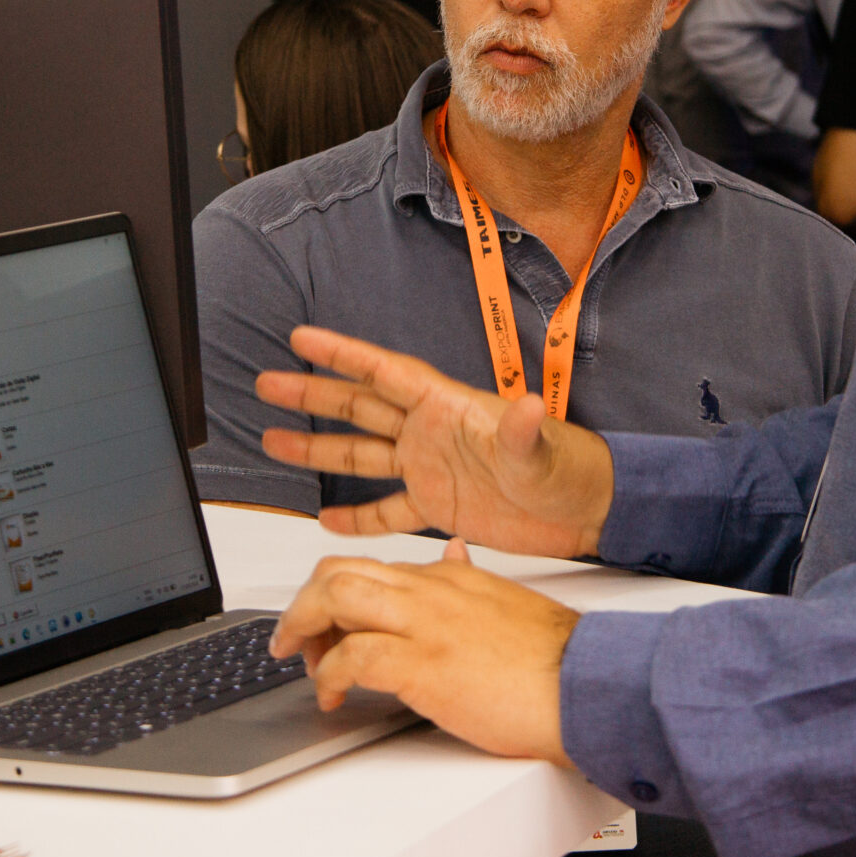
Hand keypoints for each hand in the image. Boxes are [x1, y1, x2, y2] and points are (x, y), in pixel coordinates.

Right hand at [257, 325, 614, 556]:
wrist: (587, 512)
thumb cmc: (571, 470)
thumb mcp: (542, 449)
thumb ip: (522, 431)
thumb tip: (525, 406)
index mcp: (448, 408)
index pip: (384, 374)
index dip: (343, 354)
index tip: (302, 338)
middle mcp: (431, 434)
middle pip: (360, 408)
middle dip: (313, 395)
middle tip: (269, 383)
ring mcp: (431, 469)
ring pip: (363, 455)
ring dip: (320, 449)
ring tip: (275, 440)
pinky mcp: (438, 506)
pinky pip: (386, 510)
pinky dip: (357, 516)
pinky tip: (328, 517)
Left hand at [272, 539, 576, 762]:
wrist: (584, 684)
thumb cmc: (550, 658)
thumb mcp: (504, 600)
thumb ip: (468, 578)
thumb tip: (452, 555)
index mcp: (447, 575)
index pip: (371, 567)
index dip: (336, 596)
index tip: (328, 625)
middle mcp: (429, 591)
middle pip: (338, 572)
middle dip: (304, 605)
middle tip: (297, 639)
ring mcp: (423, 624)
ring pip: (334, 598)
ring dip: (304, 631)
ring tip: (305, 664)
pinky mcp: (422, 665)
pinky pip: (352, 657)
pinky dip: (329, 677)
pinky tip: (332, 696)